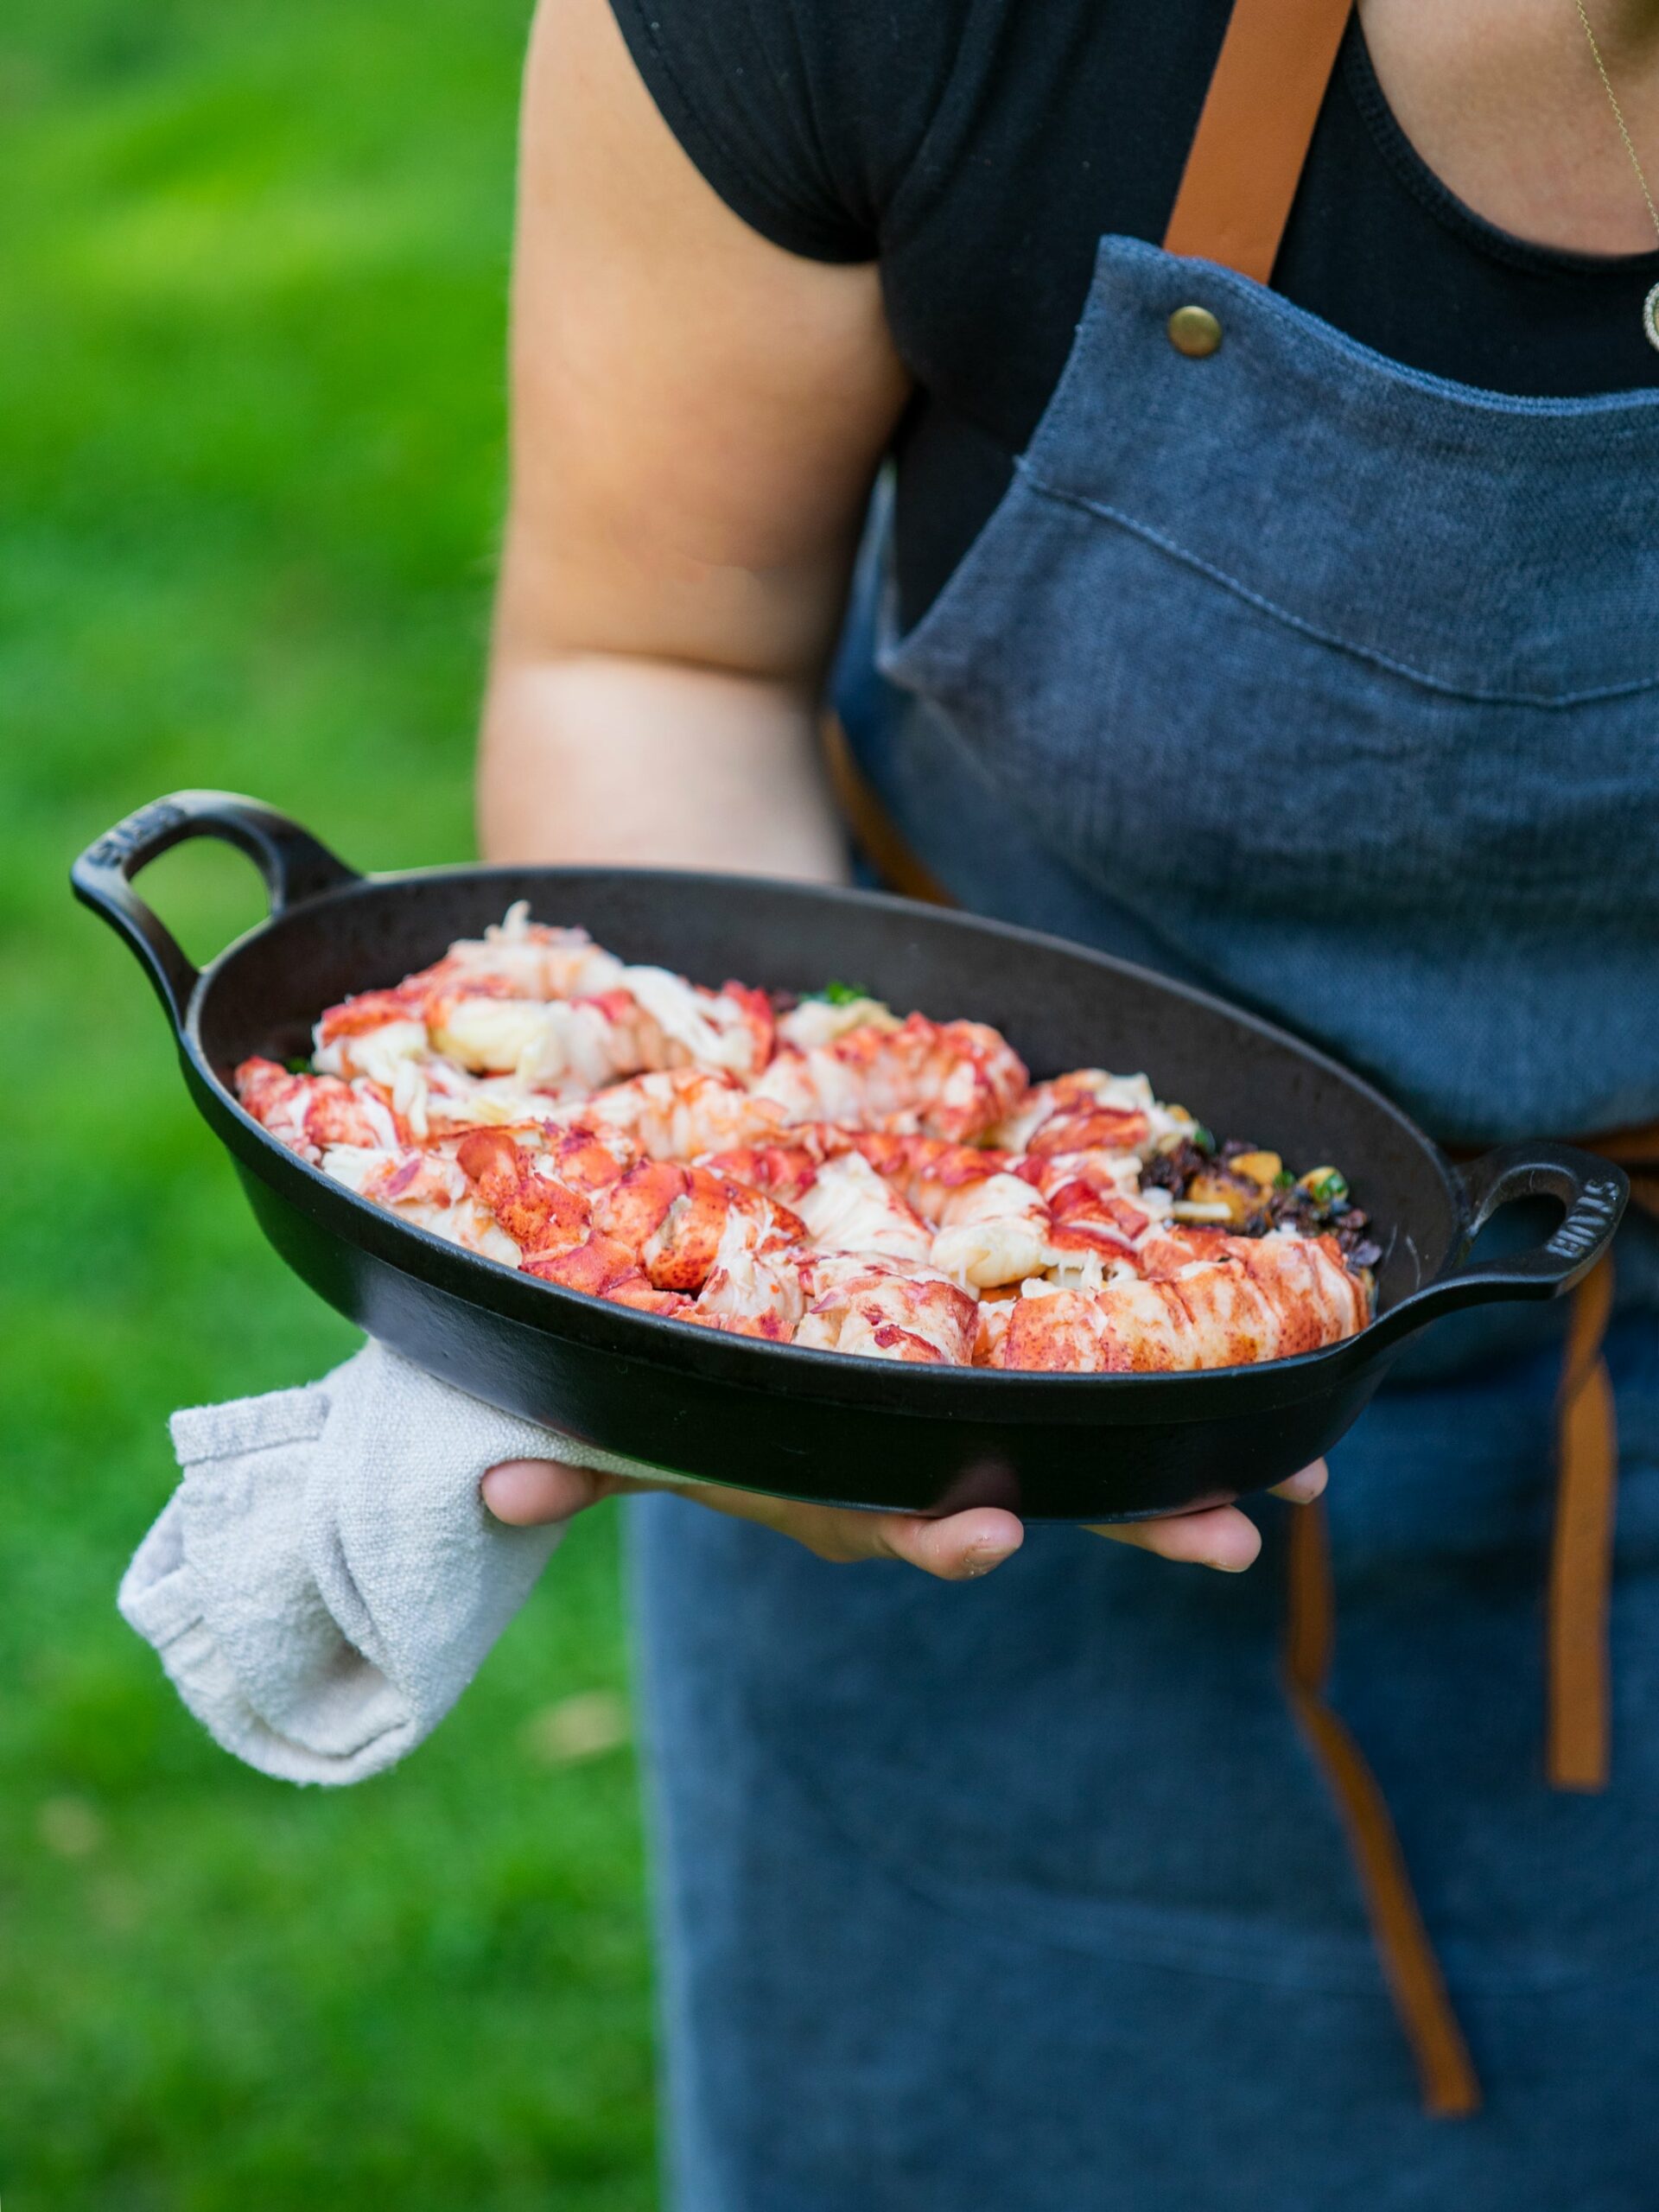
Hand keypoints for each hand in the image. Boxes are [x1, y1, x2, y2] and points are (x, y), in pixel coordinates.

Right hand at [480, 1455, 1327, 1579]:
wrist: (744, 1358)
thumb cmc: (695, 1394)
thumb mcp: (640, 1421)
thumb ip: (583, 1456)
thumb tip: (494, 1482)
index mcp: (844, 1486)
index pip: (902, 1522)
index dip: (947, 1534)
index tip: (986, 1533)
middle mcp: (930, 1475)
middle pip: (1046, 1505)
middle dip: (1136, 1523)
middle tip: (1232, 1538)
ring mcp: (989, 1431)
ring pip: (1102, 1459)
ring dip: (1200, 1469)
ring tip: (1308, 1477)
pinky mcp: (1022, 1374)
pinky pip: (1115, 1387)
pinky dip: (1197, 1389)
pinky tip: (1298, 1380)